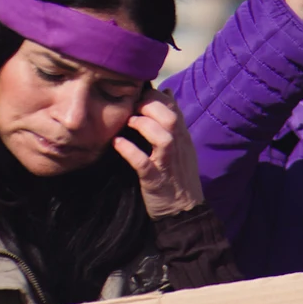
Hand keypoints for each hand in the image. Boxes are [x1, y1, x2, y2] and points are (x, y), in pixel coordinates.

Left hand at [112, 88, 203, 219]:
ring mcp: (168, 165)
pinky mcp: (156, 181)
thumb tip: (165, 92)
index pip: (173, 108)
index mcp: (182, 138)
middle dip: (150, 106)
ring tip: (128, 122)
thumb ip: (173, 120)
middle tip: (132, 105)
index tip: (138, 94)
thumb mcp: (181, 145)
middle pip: (170, 118)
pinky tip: (117, 144)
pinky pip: (143, 163)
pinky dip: (130, 151)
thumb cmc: (178, 176)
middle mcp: (178, 148)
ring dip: (144, 126)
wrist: (185, 211)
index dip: (155, 96)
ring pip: (163, 138)